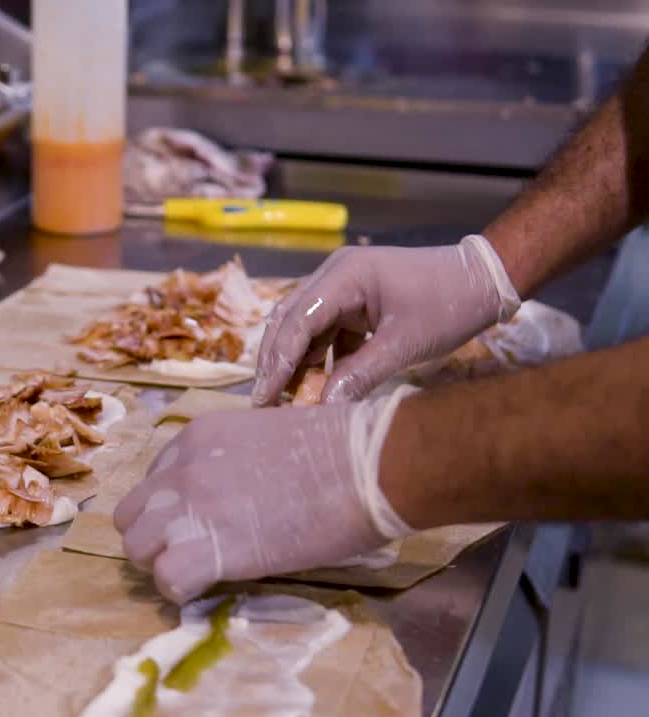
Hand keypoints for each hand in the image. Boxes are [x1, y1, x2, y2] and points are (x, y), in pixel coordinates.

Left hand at [113, 386, 415, 603]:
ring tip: (199, 572)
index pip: (153, 480)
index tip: (200, 523)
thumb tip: (233, 493)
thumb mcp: (266, 437)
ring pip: (136, 548)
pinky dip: (182, 590)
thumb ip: (234, 462)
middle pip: (131, 515)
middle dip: (154, 538)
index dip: (172, 508)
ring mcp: (190, 507)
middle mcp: (182, 468)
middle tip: (189, 552)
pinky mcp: (209, 547)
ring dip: (162, 564)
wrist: (365, 463)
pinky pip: (166, 578)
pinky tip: (211, 586)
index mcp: (196, 437)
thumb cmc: (338, 449)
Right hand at [252, 235, 519, 405]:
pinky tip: (316, 387)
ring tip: (285, 399)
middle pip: (290, 321)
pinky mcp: (355, 303)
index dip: (277, 362)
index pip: (297, 321)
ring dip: (295, 362)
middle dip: (276, 362)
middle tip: (264, 401)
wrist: (486, 280)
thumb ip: (360, 374)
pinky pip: (326, 332)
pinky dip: (319, 359)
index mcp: (344, 276)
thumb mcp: (405, 344)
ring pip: (304, 328)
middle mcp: (335, 276)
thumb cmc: (449, 304)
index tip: (265, 396)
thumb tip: (323, 407)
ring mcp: (343, 288)